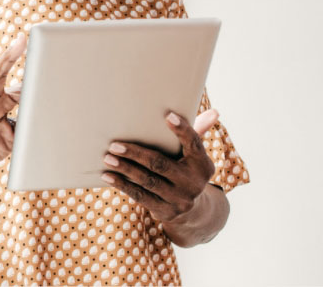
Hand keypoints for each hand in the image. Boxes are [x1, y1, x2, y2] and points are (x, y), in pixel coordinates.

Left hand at [101, 109, 218, 223]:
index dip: (182, 129)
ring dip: (125, 169)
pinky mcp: (166, 212)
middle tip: (115, 144)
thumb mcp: (196, 154)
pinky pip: (141, 196)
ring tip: (108, 157)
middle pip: (161, 164)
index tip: (168, 115)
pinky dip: (123, 185)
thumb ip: (199, 132)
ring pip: (147, 181)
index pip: (194, 143)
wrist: (195, 212)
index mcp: (203, 164)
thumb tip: (214, 111)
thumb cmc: (188, 170)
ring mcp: (179, 199)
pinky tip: (108, 175)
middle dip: (136, 153)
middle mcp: (193, 183)